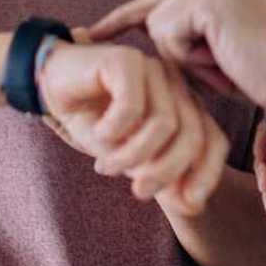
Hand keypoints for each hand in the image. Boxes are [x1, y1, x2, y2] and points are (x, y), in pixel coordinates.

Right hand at [36, 42, 226, 215]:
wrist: (50, 86)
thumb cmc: (94, 121)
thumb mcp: (129, 158)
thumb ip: (161, 176)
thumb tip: (193, 207)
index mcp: (185, 106)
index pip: (215, 141)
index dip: (207, 176)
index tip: (188, 206)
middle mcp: (176, 86)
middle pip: (192, 136)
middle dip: (166, 172)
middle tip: (138, 192)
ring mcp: (155, 70)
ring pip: (164, 124)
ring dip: (132, 155)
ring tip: (105, 165)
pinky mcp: (127, 59)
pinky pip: (132, 106)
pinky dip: (113, 130)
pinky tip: (98, 134)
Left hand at [88, 0, 265, 113]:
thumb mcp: (217, 54)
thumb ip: (187, 37)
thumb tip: (147, 37)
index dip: (124, 19)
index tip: (88, 32)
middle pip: (156, 14)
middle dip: (174, 53)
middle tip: (216, 66)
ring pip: (159, 27)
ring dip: (187, 60)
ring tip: (229, 65)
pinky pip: (168, 35)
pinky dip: (191, 59)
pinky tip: (226, 59)